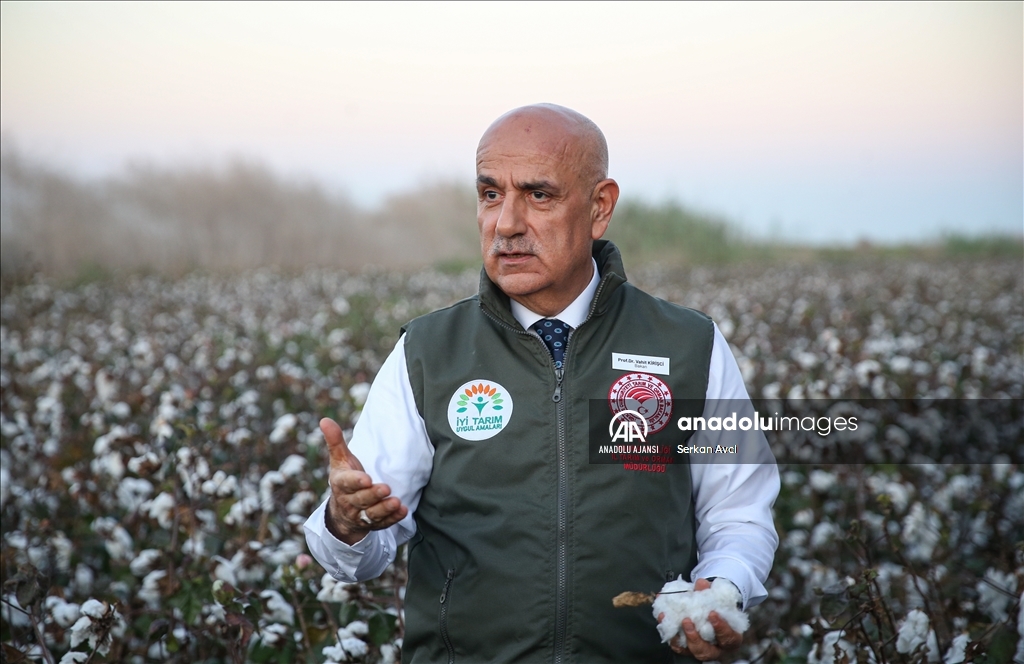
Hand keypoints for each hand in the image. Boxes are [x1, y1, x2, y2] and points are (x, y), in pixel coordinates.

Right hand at [321, 417, 408, 544]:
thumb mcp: (339, 460)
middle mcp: (349, 501)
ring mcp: (361, 515)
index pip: (347, 483)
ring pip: (372, 514)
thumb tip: (324, 419)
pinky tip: (403, 511)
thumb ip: (335, 441)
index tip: (366, 478)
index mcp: (341, 484)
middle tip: (385, 488)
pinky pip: (383, 523)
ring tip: (396, 502)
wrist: (342, 511)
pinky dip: (393, 519)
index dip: (356, 481)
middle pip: (361, 499)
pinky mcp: (373, 524)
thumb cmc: (345, 478)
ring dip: (384, 509)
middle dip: (373, 495)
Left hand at [657, 577, 743, 660]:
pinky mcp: (687, 647)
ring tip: (670, 618)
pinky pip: (677, 644)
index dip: (720, 628)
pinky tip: (663, 617)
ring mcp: (700, 649)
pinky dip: (669, 632)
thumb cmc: (719, 609)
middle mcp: (716, 648)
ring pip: (689, 650)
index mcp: (729, 638)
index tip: (712, 613)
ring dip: (678, 636)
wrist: (712, 614)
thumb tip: (700, 583)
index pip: (728, 638)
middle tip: (686, 620)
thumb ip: (710, 592)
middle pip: (706, 652)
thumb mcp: (718, 600)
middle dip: (694, 637)